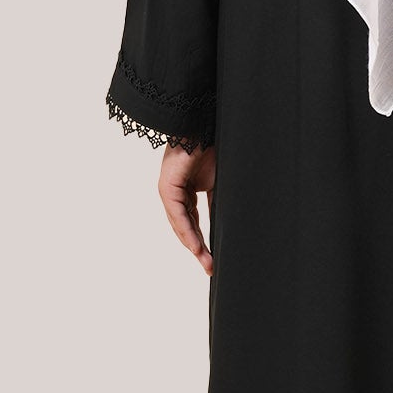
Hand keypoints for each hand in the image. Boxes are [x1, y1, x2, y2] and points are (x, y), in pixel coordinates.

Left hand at [158, 143, 216, 273]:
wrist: (203, 125)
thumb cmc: (213, 147)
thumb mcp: (219, 182)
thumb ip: (217, 202)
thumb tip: (225, 225)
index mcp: (187, 190)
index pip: (193, 221)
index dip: (203, 241)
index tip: (213, 259)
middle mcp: (176, 192)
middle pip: (185, 227)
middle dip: (198, 249)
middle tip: (210, 268)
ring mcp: (169, 190)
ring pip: (180, 225)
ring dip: (193, 245)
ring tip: (207, 262)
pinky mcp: (167, 187)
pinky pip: (177, 215)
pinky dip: (187, 231)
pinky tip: (196, 246)